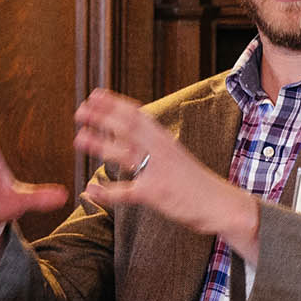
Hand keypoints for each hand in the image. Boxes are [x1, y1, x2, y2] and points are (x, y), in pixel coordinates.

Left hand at [74, 89, 262, 261]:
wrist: (222, 204)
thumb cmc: (195, 183)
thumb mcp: (176, 156)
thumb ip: (154, 146)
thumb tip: (132, 138)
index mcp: (165, 140)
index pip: (137, 115)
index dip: (114, 104)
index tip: (94, 95)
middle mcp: (161, 150)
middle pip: (128, 127)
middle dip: (102, 117)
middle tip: (79, 111)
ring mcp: (158, 171)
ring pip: (124, 153)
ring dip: (99, 144)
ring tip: (79, 139)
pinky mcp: (156, 194)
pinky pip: (127, 191)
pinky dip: (107, 192)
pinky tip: (91, 190)